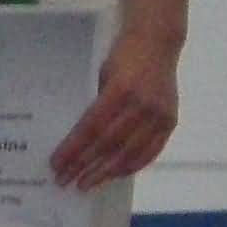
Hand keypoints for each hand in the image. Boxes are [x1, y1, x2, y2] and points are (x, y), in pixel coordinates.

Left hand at [50, 24, 181, 190]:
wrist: (158, 43)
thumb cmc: (123, 55)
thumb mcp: (102, 74)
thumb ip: (96, 104)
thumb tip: (78, 138)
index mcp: (119, 91)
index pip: (91, 128)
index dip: (73, 149)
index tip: (56, 164)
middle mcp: (141, 106)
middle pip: (108, 145)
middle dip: (84, 166)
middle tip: (65, 181)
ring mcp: (158, 116)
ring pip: (130, 153)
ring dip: (106, 172)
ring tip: (86, 184)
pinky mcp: (170, 121)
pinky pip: (151, 151)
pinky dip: (132, 166)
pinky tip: (116, 174)